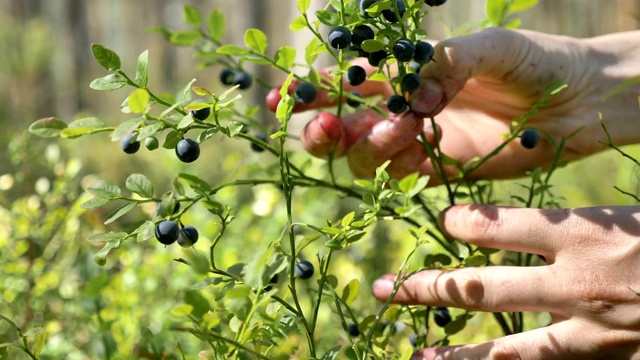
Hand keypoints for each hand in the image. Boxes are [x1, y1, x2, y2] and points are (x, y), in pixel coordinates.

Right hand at [267, 28, 639, 181]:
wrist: (577, 100)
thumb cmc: (535, 60)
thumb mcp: (489, 47)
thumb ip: (444, 64)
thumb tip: (414, 98)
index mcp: (405, 72)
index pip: (345, 81)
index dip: (310, 90)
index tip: (284, 98)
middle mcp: (403, 108)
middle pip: (342, 127)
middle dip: (323, 128)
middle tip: (327, 126)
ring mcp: (418, 142)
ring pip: (364, 156)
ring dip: (368, 145)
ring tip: (403, 126)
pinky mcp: (439, 172)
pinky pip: (400, 178)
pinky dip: (395, 168)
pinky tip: (415, 148)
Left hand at [372, 204, 639, 358]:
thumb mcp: (632, 216)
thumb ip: (580, 220)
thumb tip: (527, 219)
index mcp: (590, 234)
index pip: (502, 226)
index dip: (464, 222)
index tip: (443, 219)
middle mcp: (580, 284)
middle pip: (484, 287)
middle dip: (429, 288)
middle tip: (385, 290)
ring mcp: (593, 332)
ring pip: (507, 347)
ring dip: (456, 353)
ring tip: (416, 356)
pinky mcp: (606, 359)